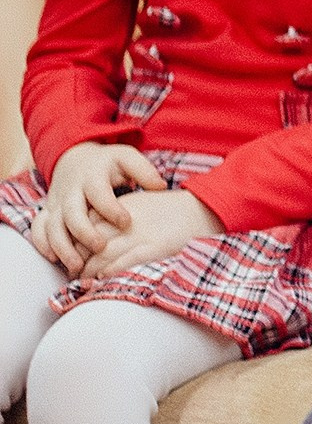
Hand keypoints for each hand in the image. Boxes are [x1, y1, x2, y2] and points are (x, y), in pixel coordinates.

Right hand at [33, 143, 166, 275]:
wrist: (75, 159)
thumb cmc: (108, 163)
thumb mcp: (127, 158)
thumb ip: (144, 171)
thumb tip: (161, 186)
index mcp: (92, 177)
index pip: (99, 193)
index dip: (111, 209)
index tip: (126, 222)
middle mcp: (71, 191)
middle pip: (72, 214)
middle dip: (85, 233)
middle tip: (101, 248)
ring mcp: (56, 202)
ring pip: (52, 226)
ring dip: (62, 246)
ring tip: (77, 265)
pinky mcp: (48, 212)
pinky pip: (38, 229)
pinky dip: (43, 244)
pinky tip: (55, 260)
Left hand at [79, 189, 222, 280]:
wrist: (207, 209)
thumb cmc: (174, 210)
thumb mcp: (142, 204)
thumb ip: (119, 215)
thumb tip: (96, 235)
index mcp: (124, 205)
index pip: (87, 224)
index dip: (76, 241)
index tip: (74, 253)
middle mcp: (128, 219)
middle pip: (90, 240)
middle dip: (78, 258)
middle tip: (73, 272)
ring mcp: (141, 234)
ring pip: (102, 255)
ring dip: (89, 271)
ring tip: (83, 281)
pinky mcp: (154, 248)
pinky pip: (124, 262)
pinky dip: (109, 272)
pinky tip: (102, 279)